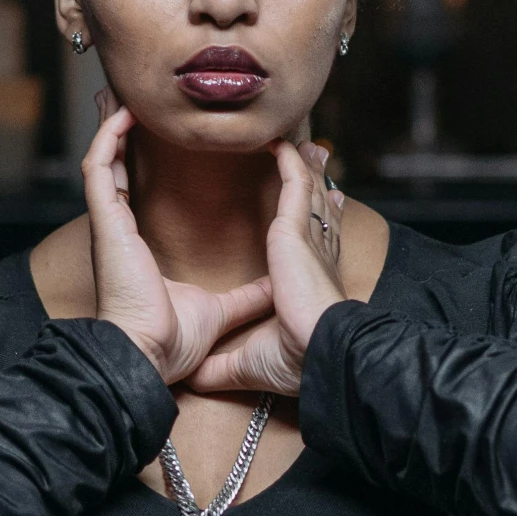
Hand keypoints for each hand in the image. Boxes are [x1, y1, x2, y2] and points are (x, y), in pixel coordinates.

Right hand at [82, 97, 272, 383]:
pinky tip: (123, 116)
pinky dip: (107, 139)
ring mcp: (110, 223)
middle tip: (140, 102)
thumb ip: (247, 293)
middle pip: (117, 167)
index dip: (147, 162)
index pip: (138, 191)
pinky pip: (98, 167)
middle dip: (125, 134)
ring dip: (113, 126)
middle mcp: (121, 230)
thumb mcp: (221, 309)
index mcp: (140, 246)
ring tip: (127, 95)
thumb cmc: (172, 342)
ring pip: (103, 159)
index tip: (171, 139)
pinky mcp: (106, 221)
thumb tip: (277, 281)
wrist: (150, 356)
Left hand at [187, 140, 346, 394]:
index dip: (318, 222)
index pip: (315, 243)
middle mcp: (313, 254)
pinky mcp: (297, 228)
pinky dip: (289, 159)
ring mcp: (308, 238)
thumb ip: (222, 364)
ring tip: (297, 139)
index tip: (322, 206)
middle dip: (315, 180)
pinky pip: (295, 180)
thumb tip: (194, 376)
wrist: (317, 350)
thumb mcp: (251, 362)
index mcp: (308, 281)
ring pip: (308, 187)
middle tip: (313, 156)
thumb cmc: (297, 359)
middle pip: (317, 206)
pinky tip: (277, 142)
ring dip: (303, 163)